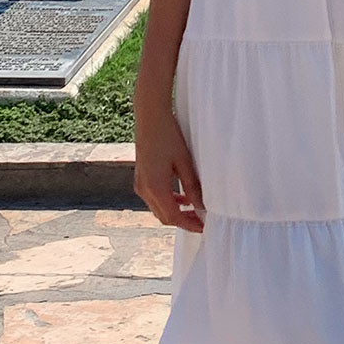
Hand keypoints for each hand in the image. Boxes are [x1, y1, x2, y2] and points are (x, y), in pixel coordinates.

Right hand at [134, 100, 204, 232]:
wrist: (150, 117)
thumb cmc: (169, 136)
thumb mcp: (185, 162)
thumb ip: (193, 187)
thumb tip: (202, 207)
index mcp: (155, 188)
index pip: (173, 217)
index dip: (189, 224)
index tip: (204, 227)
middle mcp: (144, 190)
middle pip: (164, 216)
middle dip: (183, 221)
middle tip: (201, 220)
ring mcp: (140, 184)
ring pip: (158, 209)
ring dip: (175, 212)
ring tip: (194, 210)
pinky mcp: (140, 178)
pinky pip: (154, 198)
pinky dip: (167, 202)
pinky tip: (181, 197)